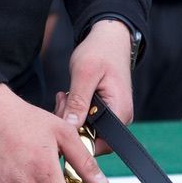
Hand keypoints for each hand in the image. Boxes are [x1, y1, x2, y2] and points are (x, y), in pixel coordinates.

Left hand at [57, 19, 136, 134]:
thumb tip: (70, 127)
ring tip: (65, 96)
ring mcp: (112, 115)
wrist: (109, 38)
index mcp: (119, 112)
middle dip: (71, 125)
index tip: (62, 121)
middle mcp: (119, 118)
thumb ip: (78, 101)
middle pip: (91, 139)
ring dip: (70, 117)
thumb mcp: (84, 73)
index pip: (100, 144)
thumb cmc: (100, 51)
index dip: (78, 139)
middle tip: (62, 102)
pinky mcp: (103, 111)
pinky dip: (74, 112)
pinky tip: (69, 97)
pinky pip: (86, 121)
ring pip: (86, 130)